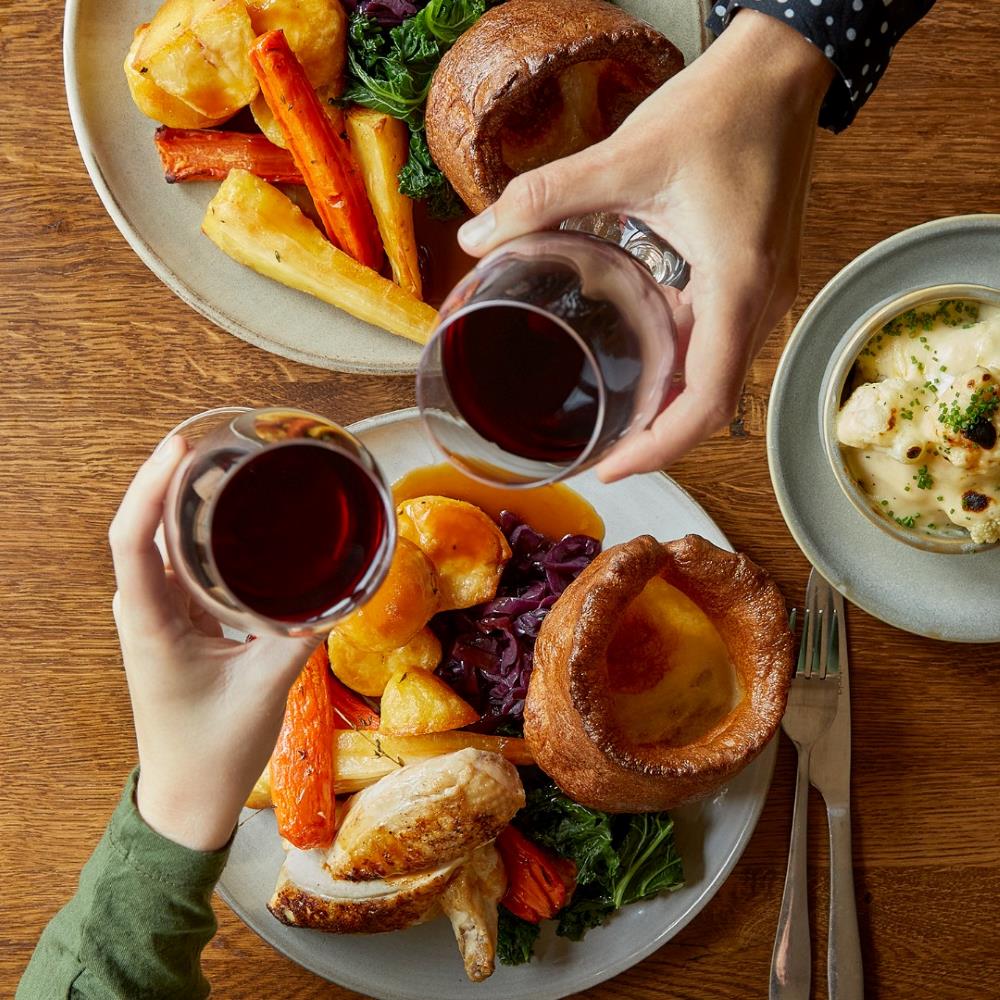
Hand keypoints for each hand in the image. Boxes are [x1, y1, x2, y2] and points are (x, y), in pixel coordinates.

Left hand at [108, 435, 313, 850]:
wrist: (188, 797)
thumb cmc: (214, 751)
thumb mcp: (266, 688)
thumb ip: (303, 634)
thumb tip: (345, 586)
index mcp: (151, 623)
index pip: (132, 537)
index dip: (150, 485)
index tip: (181, 445)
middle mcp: (145, 609)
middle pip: (143, 524)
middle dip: (172, 474)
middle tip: (219, 438)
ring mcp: (157, 614)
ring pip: (161, 540)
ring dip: (184, 499)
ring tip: (226, 462)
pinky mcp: (176, 622)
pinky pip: (181, 562)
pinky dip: (199, 531)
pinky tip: (234, 516)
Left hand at [457, 10, 833, 479]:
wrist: (784, 68)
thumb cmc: (724, 108)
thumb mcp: (625, 156)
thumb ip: (545, 197)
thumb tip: (479, 236)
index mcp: (739, 285)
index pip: (706, 403)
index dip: (658, 449)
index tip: (610, 469)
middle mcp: (761, 300)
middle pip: (712, 402)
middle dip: (656, 436)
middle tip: (599, 453)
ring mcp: (764, 291)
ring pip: (715, 374)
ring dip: (667, 401)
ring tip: (612, 416)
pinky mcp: (755, 276)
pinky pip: (716, 338)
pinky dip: (678, 359)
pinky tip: (637, 351)